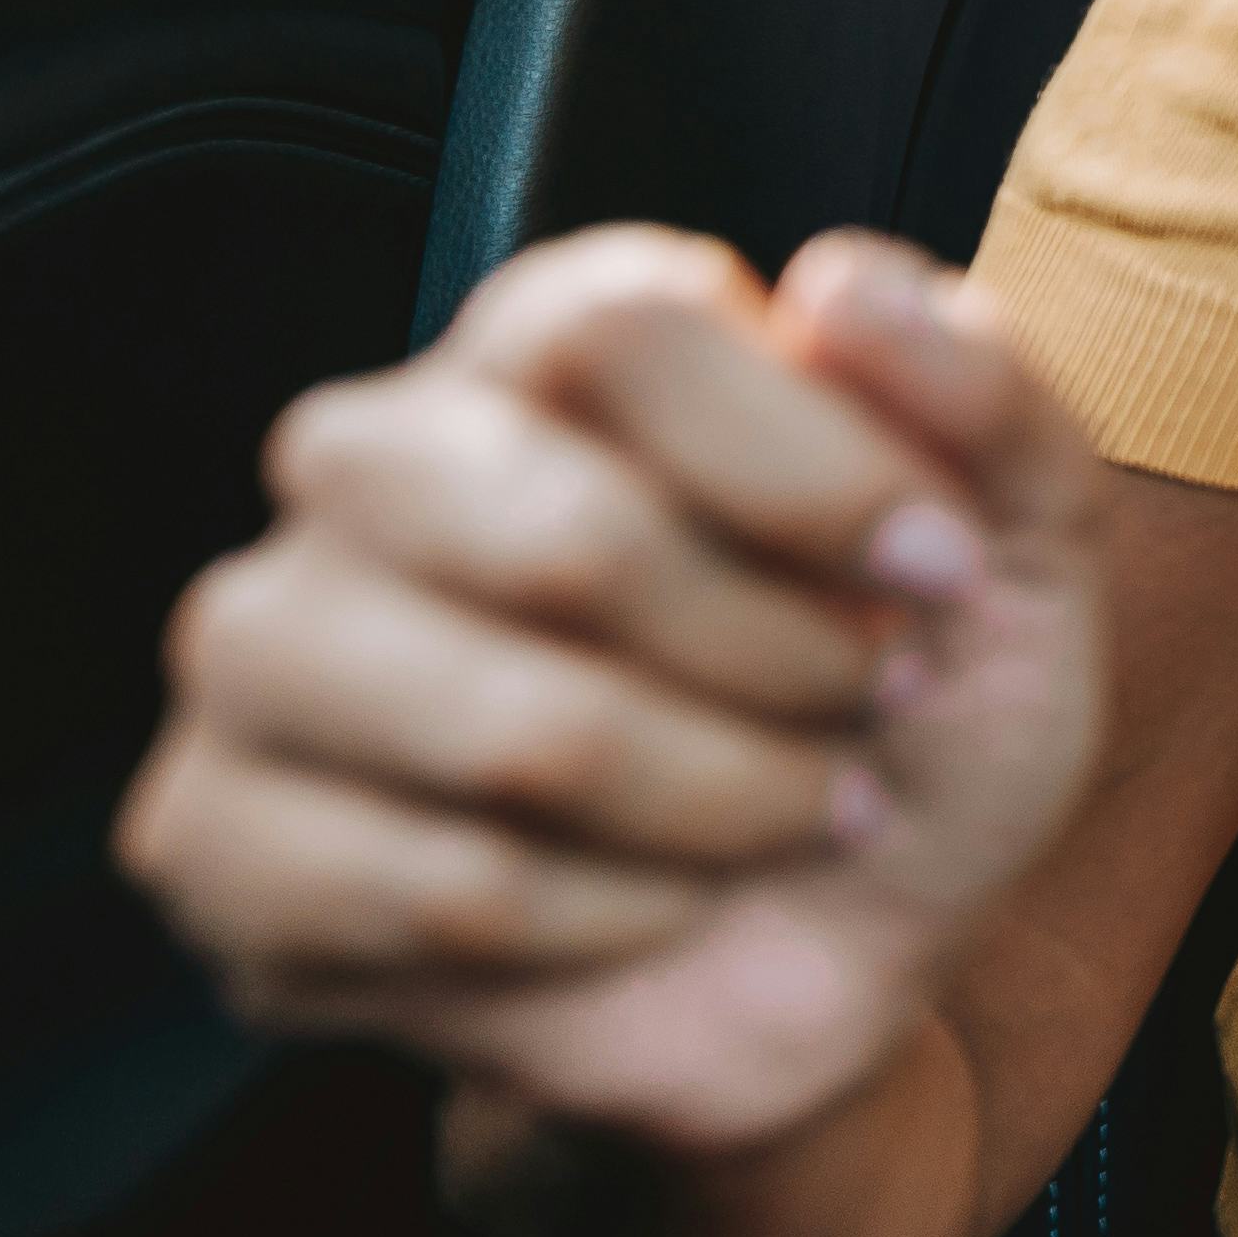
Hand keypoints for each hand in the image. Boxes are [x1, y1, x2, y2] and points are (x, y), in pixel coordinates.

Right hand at [118, 229, 1116, 1154]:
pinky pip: (446, 892)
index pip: (624, 323)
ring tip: (787, 811)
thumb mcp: (1017, 555)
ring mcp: (268, 645)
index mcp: (545, 348)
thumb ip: (986, 397)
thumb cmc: (902, 719)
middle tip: (861, 708)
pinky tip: (661, 906)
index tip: (939, 571)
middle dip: (779, 661)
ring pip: (516, 734)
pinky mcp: (220, 836)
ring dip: (721, 802)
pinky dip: (619, 923)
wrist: (836, 951)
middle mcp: (373, 462)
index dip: (814, 467)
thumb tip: (841, 285)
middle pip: (567, 538)